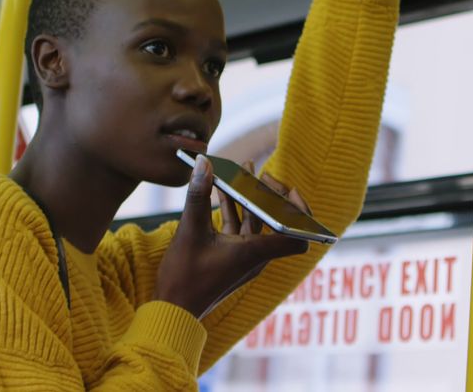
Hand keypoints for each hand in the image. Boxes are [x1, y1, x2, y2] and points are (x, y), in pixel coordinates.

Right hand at [155, 155, 309, 318]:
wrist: (172, 309)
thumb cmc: (184, 277)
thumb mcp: (189, 231)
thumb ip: (198, 195)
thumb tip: (204, 163)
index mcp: (254, 253)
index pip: (297, 238)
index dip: (300, 213)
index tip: (289, 190)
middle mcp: (256, 257)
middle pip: (277, 222)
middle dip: (271, 195)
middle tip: (260, 174)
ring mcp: (244, 258)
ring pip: (255, 223)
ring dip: (249, 198)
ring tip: (243, 170)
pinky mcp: (231, 258)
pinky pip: (239, 229)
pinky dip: (234, 210)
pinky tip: (222, 190)